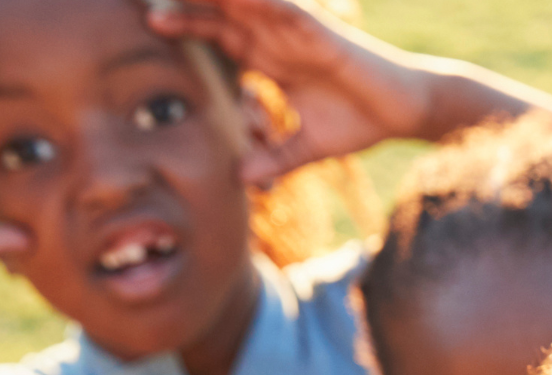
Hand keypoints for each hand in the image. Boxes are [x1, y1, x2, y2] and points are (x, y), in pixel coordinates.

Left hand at [147, 0, 433, 183]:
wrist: (405, 110)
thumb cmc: (361, 122)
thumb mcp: (307, 148)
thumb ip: (273, 159)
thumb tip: (240, 179)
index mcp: (268, 58)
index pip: (216, 34)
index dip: (183, 26)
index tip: (146, 24)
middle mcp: (276, 36)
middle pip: (218, 9)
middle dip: (184, 2)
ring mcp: (294, 29)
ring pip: (242, 2)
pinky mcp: (318, 30)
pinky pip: (280, 8)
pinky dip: (256, 1)